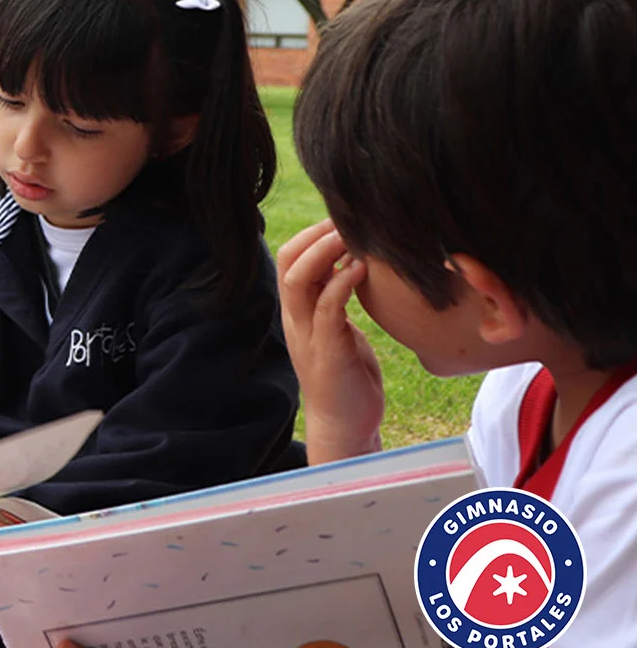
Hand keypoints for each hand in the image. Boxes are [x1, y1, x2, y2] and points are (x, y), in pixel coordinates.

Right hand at [276, 218, 383, 462]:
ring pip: (300, 280)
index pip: (289, 261)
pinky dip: (342, 283)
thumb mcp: (341, 332)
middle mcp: (296, 320)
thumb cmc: (349, 379)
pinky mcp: (327, 352)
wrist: (346, 427)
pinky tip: (361, 268)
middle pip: (288, 263)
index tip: (342, 220)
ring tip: (352, 236)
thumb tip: (352, 269)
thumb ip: (337, 304)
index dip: (311, 235)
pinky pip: (327, 308)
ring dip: (325, 252)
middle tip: (347, 220)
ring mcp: (307, 336)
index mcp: (299, 314)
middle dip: (315, 235)